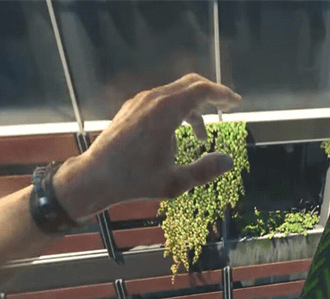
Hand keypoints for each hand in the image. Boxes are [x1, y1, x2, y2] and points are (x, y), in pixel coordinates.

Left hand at [54, 74, 241, 220]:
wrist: (94, 177)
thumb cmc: (133, 181)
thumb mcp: (175, 183)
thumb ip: (205, 171)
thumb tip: (229, 161)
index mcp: (166, 112)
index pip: (202, 90)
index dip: (222, 94)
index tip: (236, 103)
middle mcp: (152, 100)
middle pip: (190, 84)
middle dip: (211, 94)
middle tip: (226, 107)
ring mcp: (139, 102)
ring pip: (175, 92)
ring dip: (193, 108)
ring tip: (200, 137)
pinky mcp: (130, 109)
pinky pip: (160, 100)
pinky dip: (176, 110)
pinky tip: (175, 137)